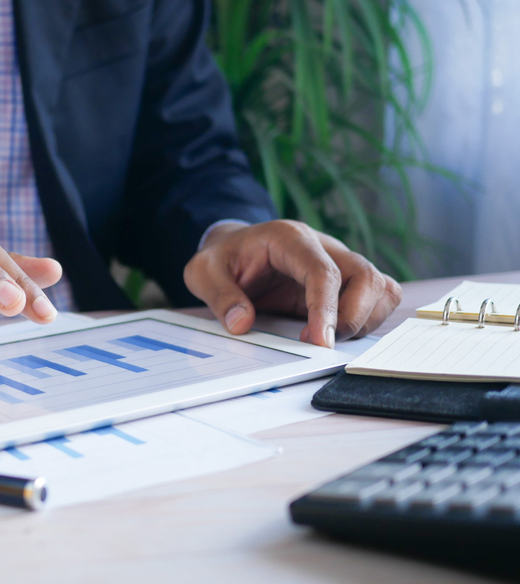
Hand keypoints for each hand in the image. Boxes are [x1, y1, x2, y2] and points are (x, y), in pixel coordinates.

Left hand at [183, 220, 401, 347]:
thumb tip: (242, 324)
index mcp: (290, 239)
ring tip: (327, 338)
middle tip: (321, 344)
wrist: (232, 249)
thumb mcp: (203, 272)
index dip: (326, 308)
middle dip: (353, 317)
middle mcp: (323, 246)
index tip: (320, 342)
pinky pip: (377, 297)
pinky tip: (337, 332)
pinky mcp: (344, 282)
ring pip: (380, 287)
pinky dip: (368, 319)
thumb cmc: (222, 259)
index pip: (323, 271)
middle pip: (366, 276)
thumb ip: (220, 296)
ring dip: (364, 320)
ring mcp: (338, 263)